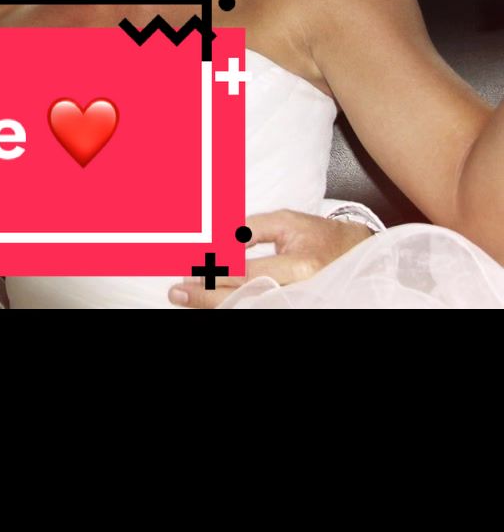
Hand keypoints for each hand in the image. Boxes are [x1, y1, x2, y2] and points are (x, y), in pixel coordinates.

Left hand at [167, 208, 375, 308]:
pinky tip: (214, 303)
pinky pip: (259, 309)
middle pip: (244, 299)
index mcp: (299, 267)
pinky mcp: (295, 307)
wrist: (353, 256)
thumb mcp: (286, 222)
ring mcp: (298, 304)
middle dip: (208, 298)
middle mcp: (299, 292)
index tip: (188, 273)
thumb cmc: (319, 236)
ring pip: (250, 309)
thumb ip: (251, 229)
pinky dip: (235, 306)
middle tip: (178, 294)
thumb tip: (217, 241)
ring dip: (216, 305)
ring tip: (188, 300)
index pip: (247, 274)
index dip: (215, 274)